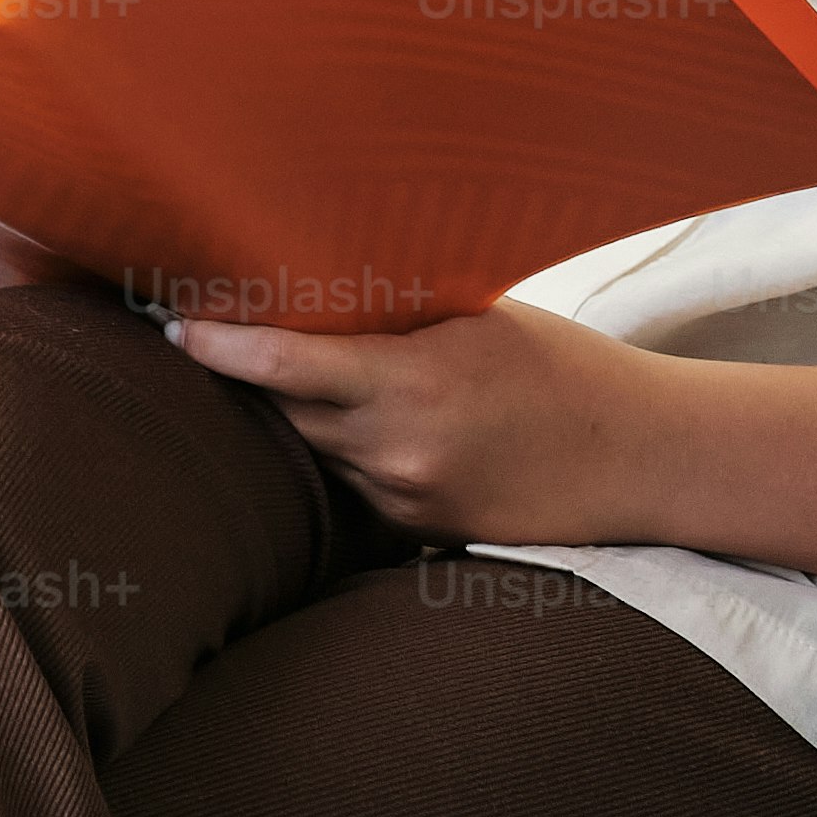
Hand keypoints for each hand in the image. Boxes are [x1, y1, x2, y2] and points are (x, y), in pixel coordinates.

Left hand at [165, 305, 653, 544]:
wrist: (642, 459)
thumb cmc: (561, 370)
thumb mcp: (478, 322)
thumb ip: (394, 318)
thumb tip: (311, 288)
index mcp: (414, 382)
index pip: (286, 365)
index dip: (221, 346)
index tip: (175, 325)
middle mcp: (398, 449)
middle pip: (284, 410)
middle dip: (249, 376)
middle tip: (210, 330)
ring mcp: (405, 497)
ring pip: (315, 448)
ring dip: (301, 415)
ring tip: (301, 375)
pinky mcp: (417, 529)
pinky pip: (352, 483)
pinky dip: (346, 451)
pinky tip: (370, 426)